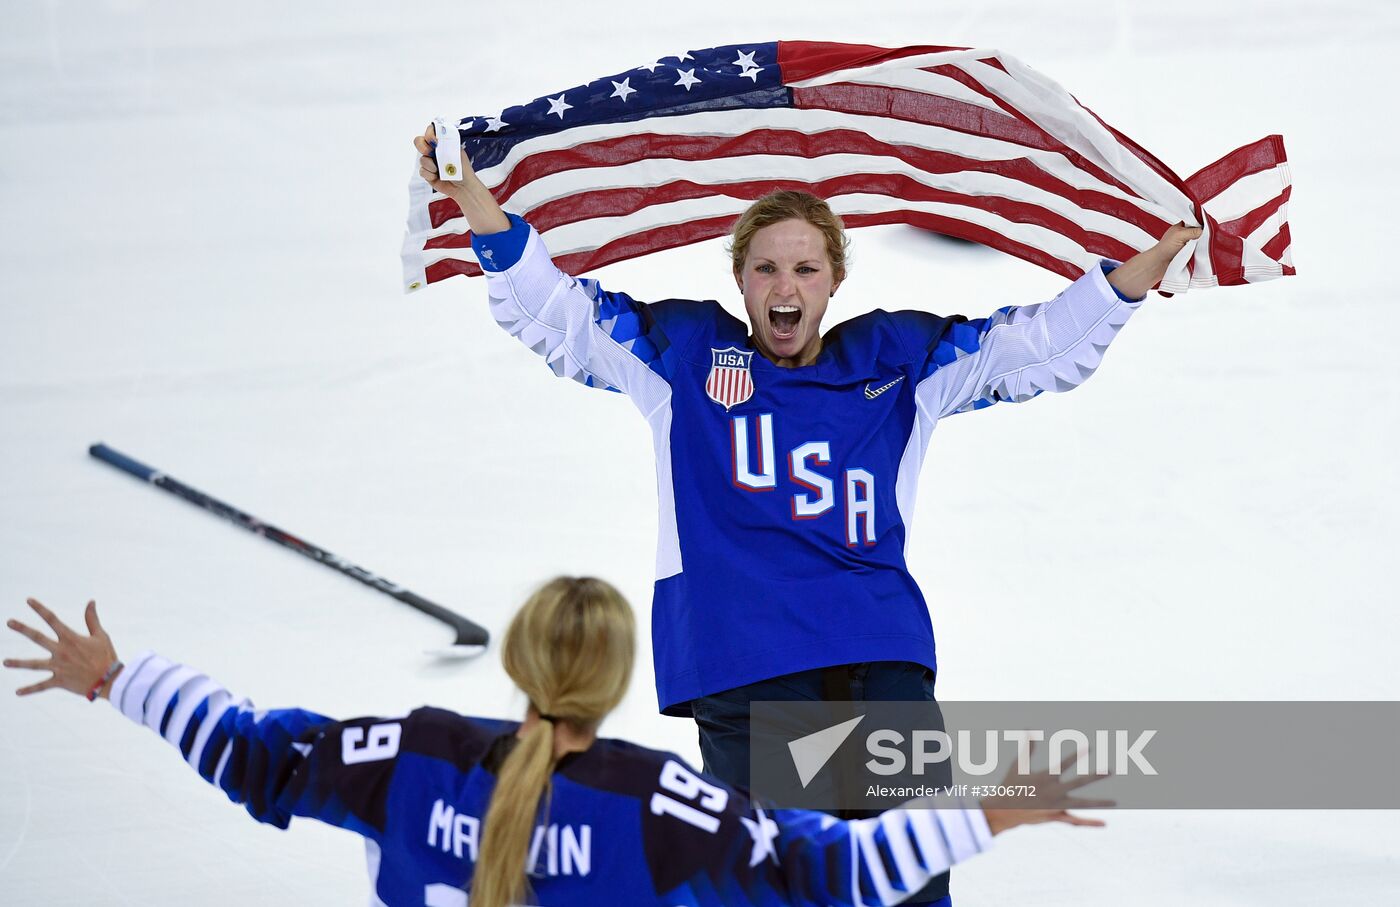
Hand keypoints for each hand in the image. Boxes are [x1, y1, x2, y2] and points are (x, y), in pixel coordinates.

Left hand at [5, 598, 119, 697]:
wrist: (109, 680)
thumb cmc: (106, 657)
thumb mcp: (101, 636)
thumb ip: (92, 619)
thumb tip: (91, 602)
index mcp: (70, 638)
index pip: (52, 620)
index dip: (40, 609)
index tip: (28, 601)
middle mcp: (61, 651)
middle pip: (37, 638)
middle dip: (23, 629)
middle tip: (9, 622)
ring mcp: (59, 667)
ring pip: (34, 664)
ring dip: (18, 663)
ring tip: (4, 662)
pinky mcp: (59, 681)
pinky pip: (42, 686)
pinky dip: (30, 690)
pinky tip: (17, 692)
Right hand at [412, 122, 511, 235]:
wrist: (464, 188)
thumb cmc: (463, 169)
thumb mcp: (457, 153)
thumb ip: (446, 145)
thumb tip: (436, 139)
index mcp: (443, 143)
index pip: (431, 131)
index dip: (429, 134)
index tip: (434, 141)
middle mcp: (435, 151)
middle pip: (419, 142)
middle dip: (423, 147)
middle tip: (430, 153)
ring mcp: (430, 162)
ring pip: (422, 159)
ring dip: (430, 165)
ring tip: (440, 171)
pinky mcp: (427, 173)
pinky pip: (422, 171)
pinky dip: (429, 174)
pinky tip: (437, 177)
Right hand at [980, 745, 1114, 834]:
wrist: (1003, 811)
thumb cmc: (1011, 784)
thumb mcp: (1018, 764)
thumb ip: (1027, 746)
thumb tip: (1029, 728)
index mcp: (1045, 778)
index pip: (1064, 764)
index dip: (1077, 755)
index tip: (1089, 746)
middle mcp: (1053, 792)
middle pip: (1079, 783)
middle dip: (1095, 776)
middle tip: (1110, 770)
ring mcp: (1056, 806)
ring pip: (1082, 804)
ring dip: (1099, 803)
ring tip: (1116, 802)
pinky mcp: (1056, 817)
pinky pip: (1075, 821)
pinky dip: (1089, 822)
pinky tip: (1104, 824)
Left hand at [1106, 221, 1203, 298]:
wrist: (1159, 265)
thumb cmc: (1164, 248)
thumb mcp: (1179, 235)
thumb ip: (1192, 231)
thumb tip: (1205, 230)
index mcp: (1182, 227)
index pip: (1196, 221)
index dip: (1203, 223)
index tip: (1210, 225)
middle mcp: (1186, 235)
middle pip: (1201, 232)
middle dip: (1205, 235)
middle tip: (1208, 237)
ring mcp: (1189, 245)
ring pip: (1202, 243)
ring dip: (1204, 245)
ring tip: (1204, 246)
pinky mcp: (1191, 254)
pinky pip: (1200, 252)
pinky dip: (1202, 253)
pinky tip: (1203, 253)